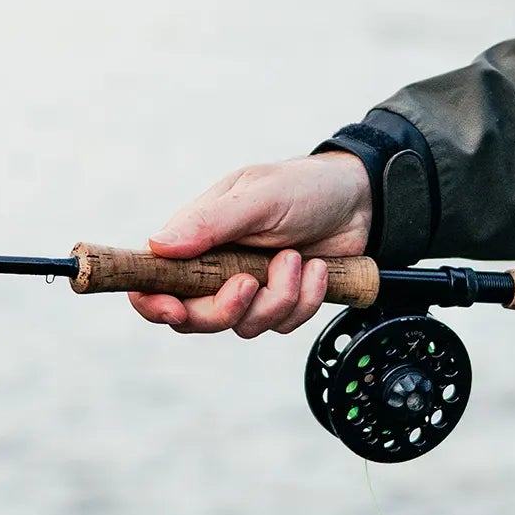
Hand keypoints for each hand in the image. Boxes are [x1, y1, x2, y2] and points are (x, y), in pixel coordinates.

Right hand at [128, 154, 373, 337]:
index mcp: (195, 238)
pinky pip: (282, 323)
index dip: (153, 303)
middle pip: (194, 317)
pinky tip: (318, 270)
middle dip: (224, 310)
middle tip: (250, 282)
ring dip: (277, 298)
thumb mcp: (260, 196)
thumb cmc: (304, 188)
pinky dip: (305, 301)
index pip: (152, 280)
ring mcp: (249, 287)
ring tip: (297, 258)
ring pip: (244, 325)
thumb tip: (158, 246)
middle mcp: (215, 268)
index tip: (174, 309)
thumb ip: (211, 222)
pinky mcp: (282, 301)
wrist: (361, 200)